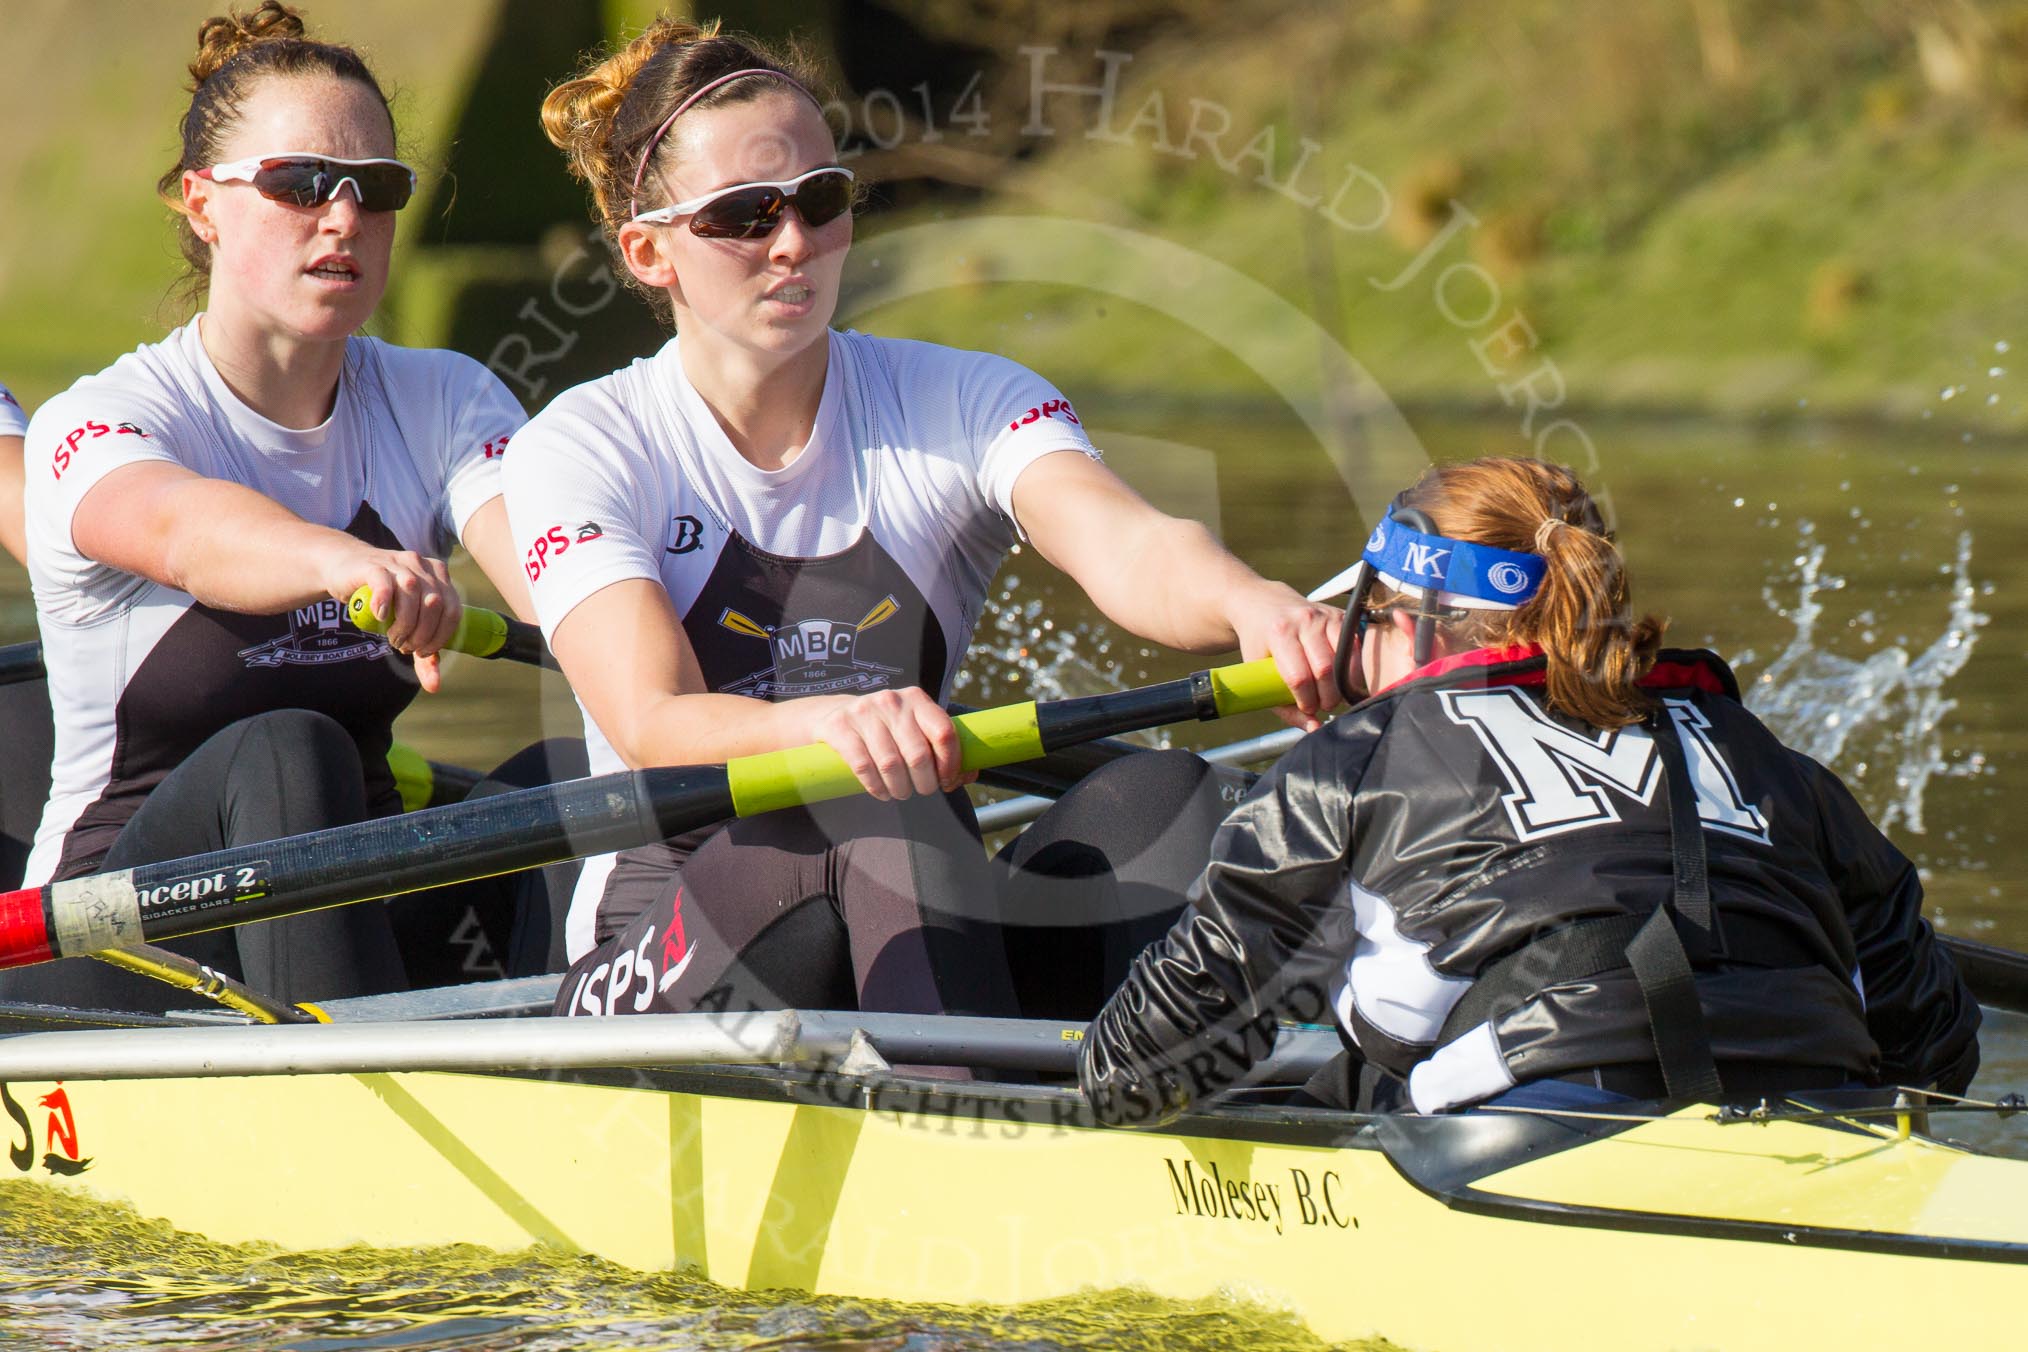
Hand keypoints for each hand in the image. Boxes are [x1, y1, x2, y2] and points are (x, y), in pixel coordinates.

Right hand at [323, 544, 462, 693]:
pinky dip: (385, 604)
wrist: (344, 570)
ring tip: (393, 637)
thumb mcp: (406, 625)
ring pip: (412, 593)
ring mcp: (399, 564)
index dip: (441, 637)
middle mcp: (423, 567)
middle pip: (435, 604)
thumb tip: (434, 687)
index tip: (423, 652)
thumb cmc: (382, 600)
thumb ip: (424, 654)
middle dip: (422, 634)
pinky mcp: (374, 566)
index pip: (453, 610)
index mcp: (439, 577)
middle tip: (405, 646)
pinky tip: (380, 617)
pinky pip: (385, 584)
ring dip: (404, 624)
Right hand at [802, 687, 971, 800]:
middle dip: (925, 783)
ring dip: (899, 788)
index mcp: (917, 699)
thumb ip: (942, 750)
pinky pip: (864, 766)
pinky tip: (881, 791)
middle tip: (922, 791)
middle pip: (919, 755)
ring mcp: (864, 711)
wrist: (834, 714)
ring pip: (891, 764)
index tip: (947, 782)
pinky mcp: (839, 726)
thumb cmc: (886, 729)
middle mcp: (892, 701)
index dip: (951, 764)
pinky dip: (876, 787)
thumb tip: (969, 775)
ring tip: (900, 793)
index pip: (944, 733)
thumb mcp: (914, 729)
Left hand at [1227, 581, 1342, 730]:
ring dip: (1344, 684)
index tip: (1307, 708)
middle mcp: (1304, 621)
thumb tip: (1314, 727)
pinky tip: (1345, 679)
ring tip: (1334, 695)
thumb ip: (1283, 705)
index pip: (1298, 676)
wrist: (1262, 603)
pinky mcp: (1339, 615)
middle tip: (1323, 705)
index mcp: (1279, 633)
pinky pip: (1355, 646)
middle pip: (1325, 669)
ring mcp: (1324, 616)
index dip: (1306, 700)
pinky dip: (1353, 668)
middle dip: (1327, 696)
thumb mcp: (1258, 671)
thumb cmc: (1259, 642)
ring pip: (1344, 658)